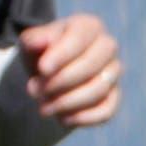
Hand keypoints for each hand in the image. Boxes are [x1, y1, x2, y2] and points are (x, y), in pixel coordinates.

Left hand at [17, 12, 123, 126]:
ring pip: (99, 89)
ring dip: (67, 102)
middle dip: (60, 81)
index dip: (61, 55)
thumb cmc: (42, 54)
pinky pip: (106, 111)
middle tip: (35, 90)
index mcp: (89, 26)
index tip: (42, 69)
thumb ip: (35, 39)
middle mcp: (107, 46)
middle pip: (92, 65)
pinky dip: (83, 118)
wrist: (49, 75)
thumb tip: (40, 42)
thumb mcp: (32, 43)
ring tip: (44, 107)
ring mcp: (113, 72)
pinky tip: (63, 118)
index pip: (80, 38)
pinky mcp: (114, 97)